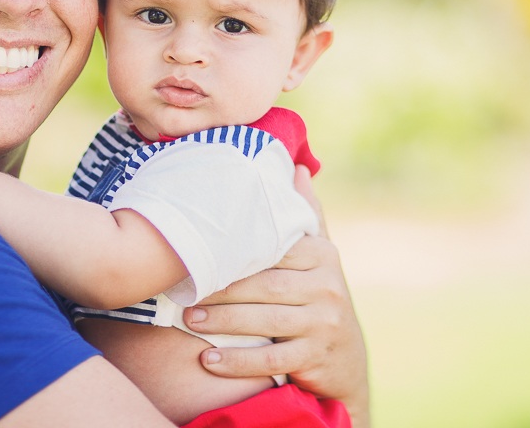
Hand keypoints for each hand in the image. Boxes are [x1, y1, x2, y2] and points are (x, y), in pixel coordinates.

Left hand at [185, 167, 368, 426]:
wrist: (346, 362)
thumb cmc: (319, 297)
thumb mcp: (320, 256)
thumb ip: (307, 215)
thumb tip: (299, 167)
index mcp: (323, 255)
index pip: (273, 249)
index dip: (235, 252)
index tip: (198, 252)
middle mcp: (328, 286)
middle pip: (265, 284)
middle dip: (221, 289)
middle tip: (183, 291)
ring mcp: (325, 324)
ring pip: (266, 320)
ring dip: (223, 322)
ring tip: (189, 319)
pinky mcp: (317, 358)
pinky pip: (272, 360)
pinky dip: (238, 362)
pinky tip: (208, 361)